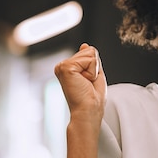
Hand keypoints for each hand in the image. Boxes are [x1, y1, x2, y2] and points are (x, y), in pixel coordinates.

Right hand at [54, 43, 106, 157]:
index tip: (88, 83)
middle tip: (88, 84)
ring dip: (93, 71)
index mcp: (69, 68)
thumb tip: (85, 45)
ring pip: (90, 54)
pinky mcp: (65, 68)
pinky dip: (92, 71)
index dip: (95, 68)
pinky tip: (83, 81)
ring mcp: (62, 66)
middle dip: (95, 68)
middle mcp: (62, 66)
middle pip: (89, 51)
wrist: (87, 111)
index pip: (88, 53)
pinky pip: (89, 59)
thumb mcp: (94, 75)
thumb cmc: (92, 100)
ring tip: (85, 83)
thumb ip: (90, 60)